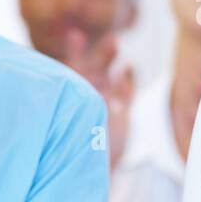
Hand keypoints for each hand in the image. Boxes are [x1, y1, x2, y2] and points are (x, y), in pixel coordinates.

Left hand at [64, 29, 134, 168]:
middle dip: (104, 53)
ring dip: (116, 61)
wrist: (88, 166)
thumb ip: (76, 106)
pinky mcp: (122, 109)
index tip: (75, 35)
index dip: (75, 50)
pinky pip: (127, 90)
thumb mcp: (71, 123)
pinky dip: (128, 80)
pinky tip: (128, 70)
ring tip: (119, 49)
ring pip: (113, 74)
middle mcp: (88, 91)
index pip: (72, 66)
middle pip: (96, 65)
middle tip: (113, 41)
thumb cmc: (71, 145)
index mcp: (72, 91)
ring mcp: (106, 99)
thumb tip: (80, 96)